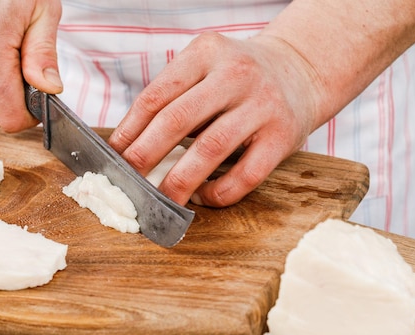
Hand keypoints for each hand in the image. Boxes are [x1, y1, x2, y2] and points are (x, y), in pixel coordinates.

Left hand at [107, 31, 318, 207]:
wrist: (301, 70)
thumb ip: (172, 97)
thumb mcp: (204, 67)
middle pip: (177, 120)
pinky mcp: (284, 136)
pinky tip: (203, 197)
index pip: (155, 96)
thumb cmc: (238, 77)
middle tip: (128, 182)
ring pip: (211, 149)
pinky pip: (246, 174)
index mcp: (205, 54)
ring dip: (179, 181)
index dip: (129, 131)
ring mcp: (262, 105)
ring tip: (161, 200)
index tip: (114, 157)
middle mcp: (235, 75)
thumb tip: (129, 147)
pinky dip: (219, 192)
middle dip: (145, 156)